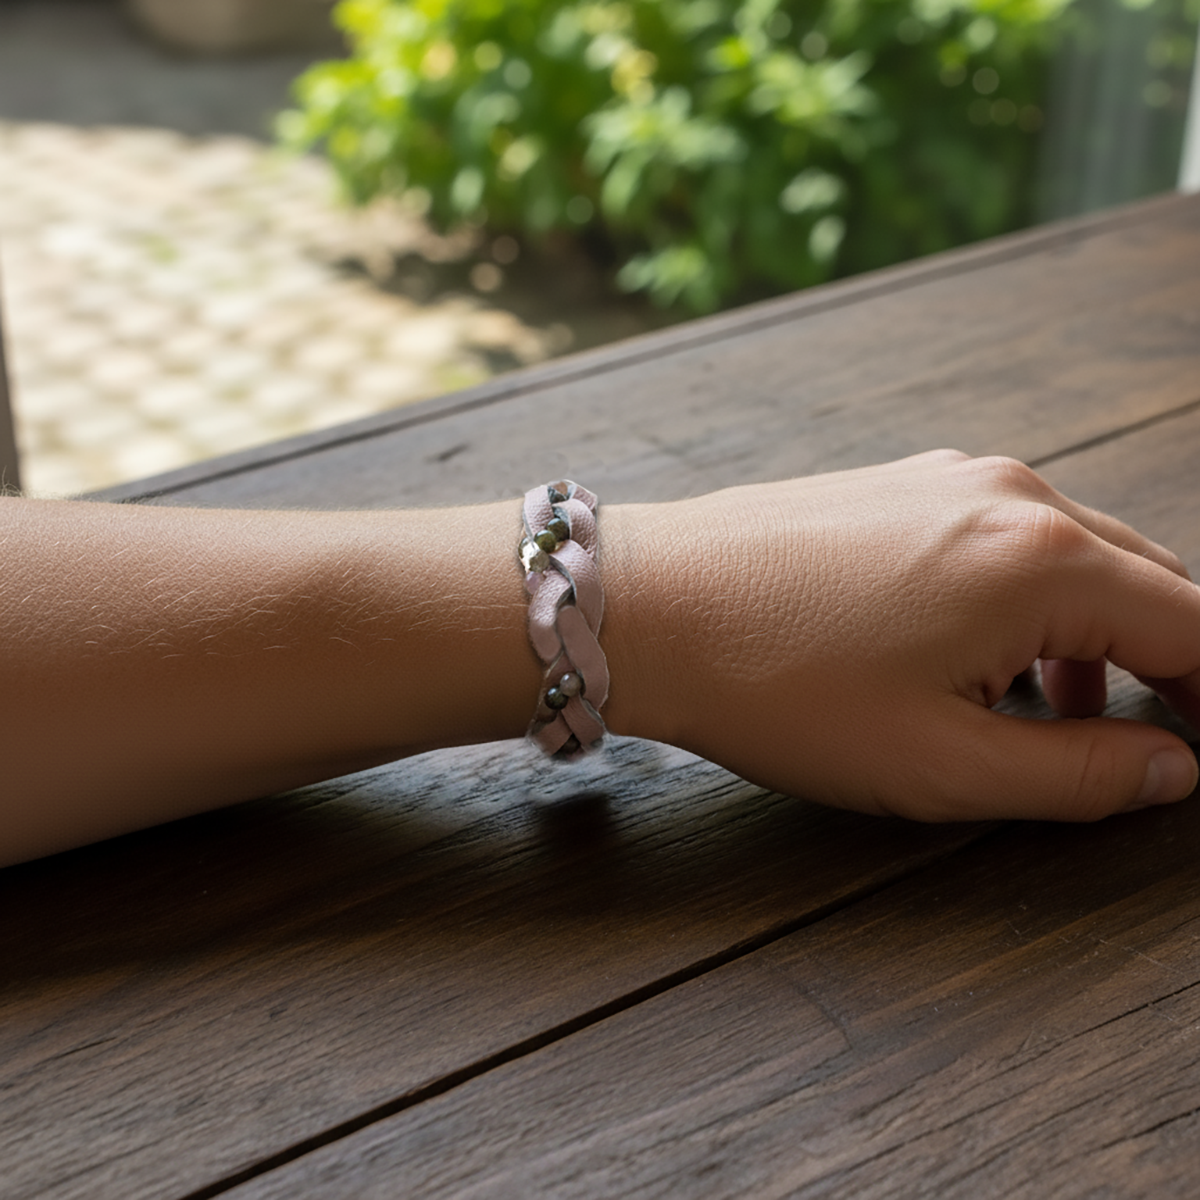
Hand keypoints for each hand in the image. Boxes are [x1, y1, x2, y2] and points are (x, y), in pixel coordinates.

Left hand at [604, 451, 1199, 820]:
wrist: (648, 604)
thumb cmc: (779, 688)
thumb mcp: (941, 765)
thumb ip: (1080, 774)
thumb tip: (1174, 768)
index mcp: (1044, 560)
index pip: (1194, 626)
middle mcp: (1013, 495)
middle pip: (1147, 579)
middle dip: (1172, 660)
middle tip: (1168, 732)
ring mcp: (950, 478)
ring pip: (1075, 555)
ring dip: (1096, 631)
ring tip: (1066, 711)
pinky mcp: (900, 484)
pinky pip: (1005, 537)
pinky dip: (1028, 596)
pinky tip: (987, 656)